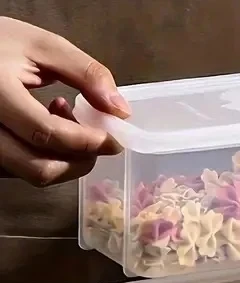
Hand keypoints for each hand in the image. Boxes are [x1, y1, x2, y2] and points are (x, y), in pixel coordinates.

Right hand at [0, 16, 130, 186]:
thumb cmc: (2, 45)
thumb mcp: (43, 46)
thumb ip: (85, 74)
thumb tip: (120, 111)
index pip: (46, 133)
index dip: (87, 142)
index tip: (113, 139)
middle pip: (40, 168)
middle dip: (79, 160)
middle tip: (95, 139)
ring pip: (32, 174)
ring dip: (64, 160)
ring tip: (66, 123)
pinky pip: (22, 170)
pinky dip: (45, 159)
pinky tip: (46, 130)